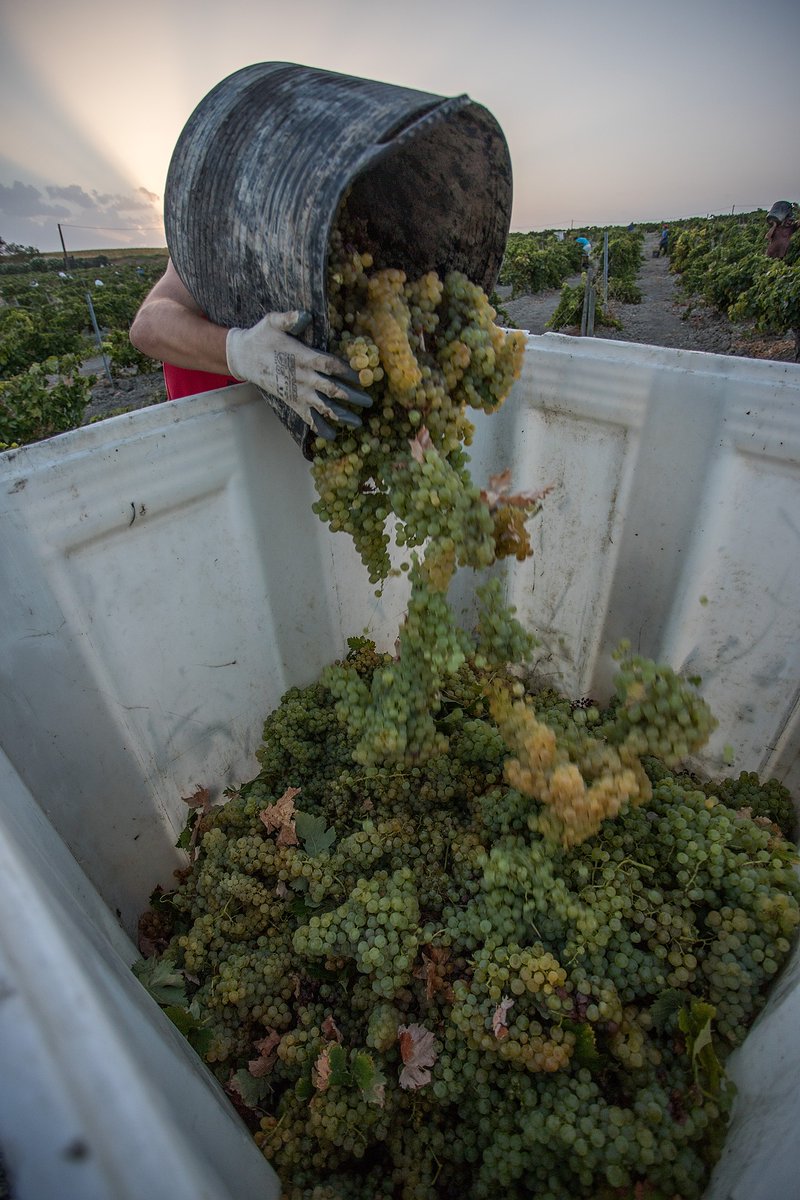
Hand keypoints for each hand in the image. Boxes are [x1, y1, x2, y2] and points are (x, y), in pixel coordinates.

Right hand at [226, 310, 371, 438]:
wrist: (243, 357)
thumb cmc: (262, 337)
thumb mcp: (272, 322)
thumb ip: (289, 319)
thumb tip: (305, 315)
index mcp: (302, 358)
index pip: (329, 365)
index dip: (347, 372)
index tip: (362, 378)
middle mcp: (302, 378)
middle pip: (332, 389)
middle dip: (352, 397)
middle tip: (369, 403)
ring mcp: (297, 393)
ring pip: (324, 407)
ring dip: (342, 415)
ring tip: (358, 423)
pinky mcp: (291, 402)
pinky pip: (307, 418)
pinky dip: (319, 428)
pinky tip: (332, 436)